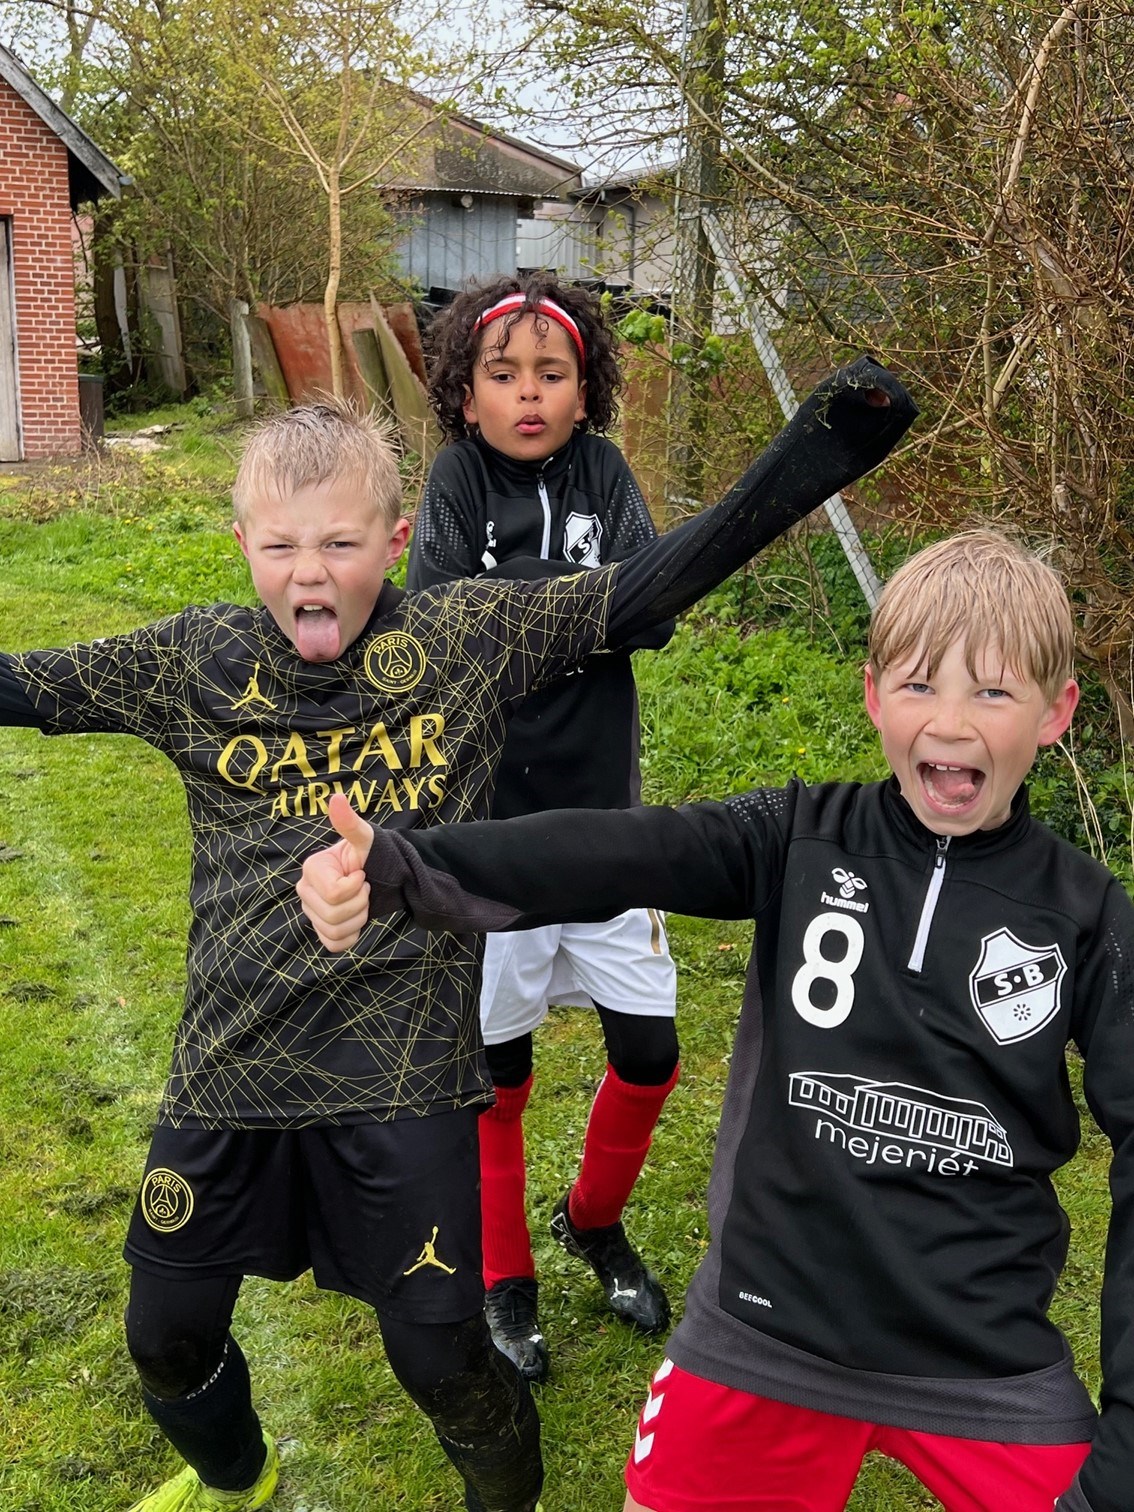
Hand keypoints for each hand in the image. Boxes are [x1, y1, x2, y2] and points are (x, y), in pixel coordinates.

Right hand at [297, 793, 373, 951]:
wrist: (382, 873)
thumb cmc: (374, 854)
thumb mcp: (366, 838)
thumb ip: (350, 823)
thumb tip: (337, 798)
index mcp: (312, 869)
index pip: (335, 894)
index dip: (357, 887)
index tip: (362, 873)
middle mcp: (305, 890)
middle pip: (334, 916)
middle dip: (360, 904)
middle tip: (366, 888)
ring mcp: (311, 911)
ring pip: (334, 932)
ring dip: (358, 919)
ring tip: (363, 901)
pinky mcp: (321, 929)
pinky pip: (333, 944)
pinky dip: (351, 935)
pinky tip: (357, 919)